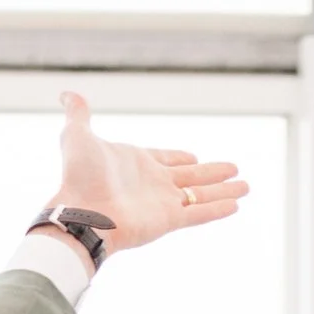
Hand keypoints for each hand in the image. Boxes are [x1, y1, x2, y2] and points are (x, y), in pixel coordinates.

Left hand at [50, 86, 247, 252]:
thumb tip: (66, 94)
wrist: (81, 211)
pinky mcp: (169, 220)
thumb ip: (79, 114)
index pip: (165, 160)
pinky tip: (237, 205)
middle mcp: (153, 184)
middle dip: (213, 174)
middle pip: (191, 177)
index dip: (180, 158)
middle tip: (235, 169)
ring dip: (224, 191)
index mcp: (136, 164)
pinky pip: (199, 214)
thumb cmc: (78, 175)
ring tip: (247, 186)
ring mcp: (162, 203)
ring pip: (201, 195)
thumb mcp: (77, 136)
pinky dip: (218, 209)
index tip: (195, 156)